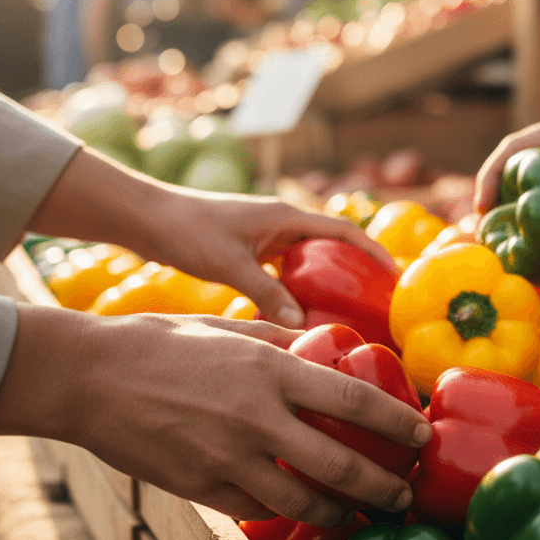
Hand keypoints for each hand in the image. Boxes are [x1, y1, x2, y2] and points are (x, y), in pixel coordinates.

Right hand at [0, 306, 430, 524]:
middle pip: (341, 467)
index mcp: (271, 370)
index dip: (398, 424)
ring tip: (361, 516)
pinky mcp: (201, 488)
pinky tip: (303, 515)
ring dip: (342, 514)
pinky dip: (285, 516)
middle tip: (403, 496)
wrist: (90, 378)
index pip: (355, 403)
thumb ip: (279, 338)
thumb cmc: (160, 341)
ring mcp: (229, 459)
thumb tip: (320, 342)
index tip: (421, 435)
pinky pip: (257, 512)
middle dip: (382, 487)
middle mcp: (258, 419)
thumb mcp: (228, 326)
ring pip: (303, 503)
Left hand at [29, 150, 396, 326]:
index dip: (373, 252)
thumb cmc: (186, 231)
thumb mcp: (229, 263)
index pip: (344, 231)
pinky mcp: (248, 252)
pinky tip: (299, 317)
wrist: (145, 219)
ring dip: (326, 283)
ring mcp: (264, 238)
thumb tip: (300, 322)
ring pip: (308, 262)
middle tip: (376, 304)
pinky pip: (284, 273)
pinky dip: (296, 291)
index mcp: (285, 217)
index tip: (395, 277)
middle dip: (356, 271)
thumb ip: (265, 291)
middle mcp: (280, 224)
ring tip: (346, 315)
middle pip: (332, 248)